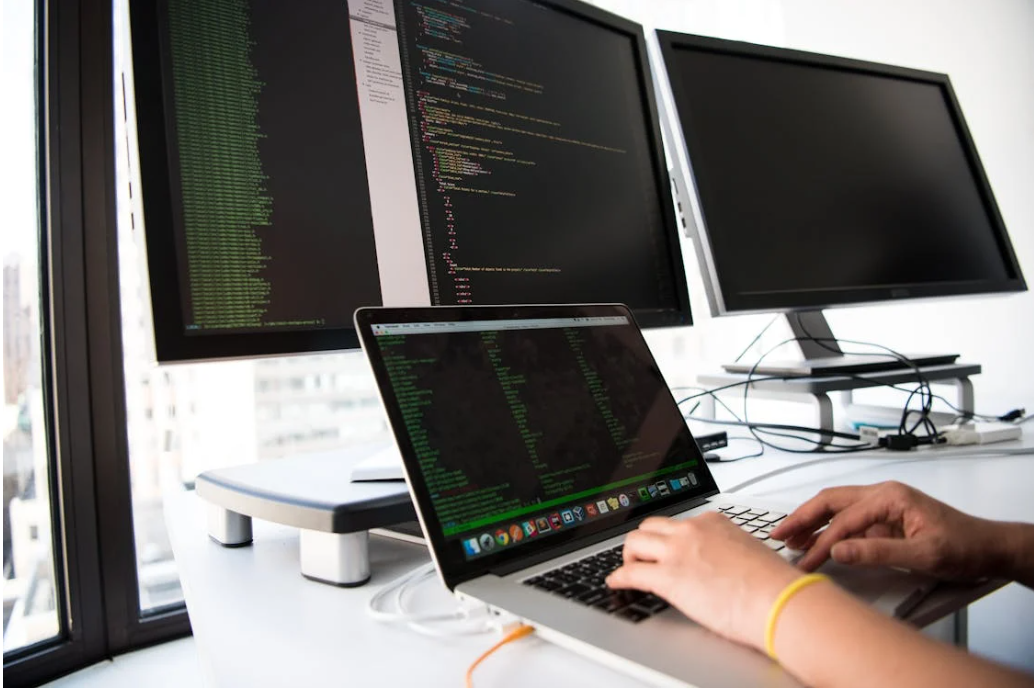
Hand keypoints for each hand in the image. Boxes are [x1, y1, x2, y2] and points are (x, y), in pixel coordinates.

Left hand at [606, 512, 801, 650]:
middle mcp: (692, 531)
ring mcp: (678, 552)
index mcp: (712, 523)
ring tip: (629, 570)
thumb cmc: (773, 584)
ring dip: (628, 556)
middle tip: (641, 557)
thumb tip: (724, 565)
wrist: (778, 599)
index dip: (668, 538)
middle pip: (650, 527)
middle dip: (642, 542)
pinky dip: (619, 578)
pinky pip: (631, 573)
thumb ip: (728, 552)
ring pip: (635, 542)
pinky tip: (616, 583)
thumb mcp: (749, 553)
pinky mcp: (669, 577)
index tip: (665, 548)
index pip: (679, 523)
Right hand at [770, 481, 1005, 579]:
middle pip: (830, 501)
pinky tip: (815, 542)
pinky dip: (827, 531)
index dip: (821, 542)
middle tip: (778, 534)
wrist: (989, 548)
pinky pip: (847, 521)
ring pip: (835, 508)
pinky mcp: (883, 521)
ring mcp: (882, 507)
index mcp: (890, 496)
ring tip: (788, 538)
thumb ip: (878, 552)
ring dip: (811, 522)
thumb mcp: (923, 554)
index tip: (806, 561)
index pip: (844, 520)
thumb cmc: (964, 545)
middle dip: (802, 517)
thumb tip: (840, 551)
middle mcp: (882, 495)